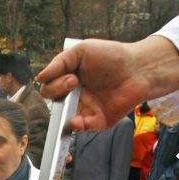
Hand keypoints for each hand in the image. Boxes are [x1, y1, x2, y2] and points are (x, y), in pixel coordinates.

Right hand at [37, 37, 178, 130]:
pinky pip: (84, 128)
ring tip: (71, 111)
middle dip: (58, 94)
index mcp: (69, 79)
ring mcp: (86, 109)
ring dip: (64, 118)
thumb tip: (40, 77)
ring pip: (65, 120)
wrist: (138, 68)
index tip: (71, 76)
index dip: (54, 85)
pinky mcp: (98, 120)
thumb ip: (59, 62)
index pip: (49, 88)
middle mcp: (75, 96)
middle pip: (54, 104)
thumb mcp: (81, 51)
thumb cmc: (112, 56)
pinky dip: (78, 127)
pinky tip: (78, 122)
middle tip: (74, 83)